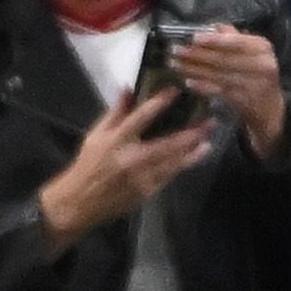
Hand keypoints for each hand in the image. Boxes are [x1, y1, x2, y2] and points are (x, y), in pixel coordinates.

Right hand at [34, 90, 217, 243]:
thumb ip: (115, 113)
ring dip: (193, 151)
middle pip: (167, 143)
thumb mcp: (95, 135)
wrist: (81, 201)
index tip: (175, 91)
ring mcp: (142, 177)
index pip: (141, 117)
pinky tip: (194, 157)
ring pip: (174, 162)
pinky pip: (170, 175)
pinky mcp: (148, 191)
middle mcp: (131, 158)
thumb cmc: (88, 164)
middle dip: (190, 133)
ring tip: (208, 140)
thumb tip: (128, 89)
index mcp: (115, 140)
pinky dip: (183, 165)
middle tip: (209, 123)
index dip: (159, 102)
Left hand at [169, 24, 287, 160]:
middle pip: (223, 59)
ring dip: (193, 69)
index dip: (214, 40)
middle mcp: (262, 65)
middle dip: (196, 54)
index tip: (193, 38)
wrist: (268, 103)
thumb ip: (232, 36)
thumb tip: (212, 27)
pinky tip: (187, 80)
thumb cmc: (254, 68)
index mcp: (262, 47)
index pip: (236, 42)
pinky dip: (201, 85)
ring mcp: (253, 84)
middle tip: (174, 50)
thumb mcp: (251, 49)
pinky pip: (218, 90)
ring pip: (218, 75)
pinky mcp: (243, 99)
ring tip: (174, 63)